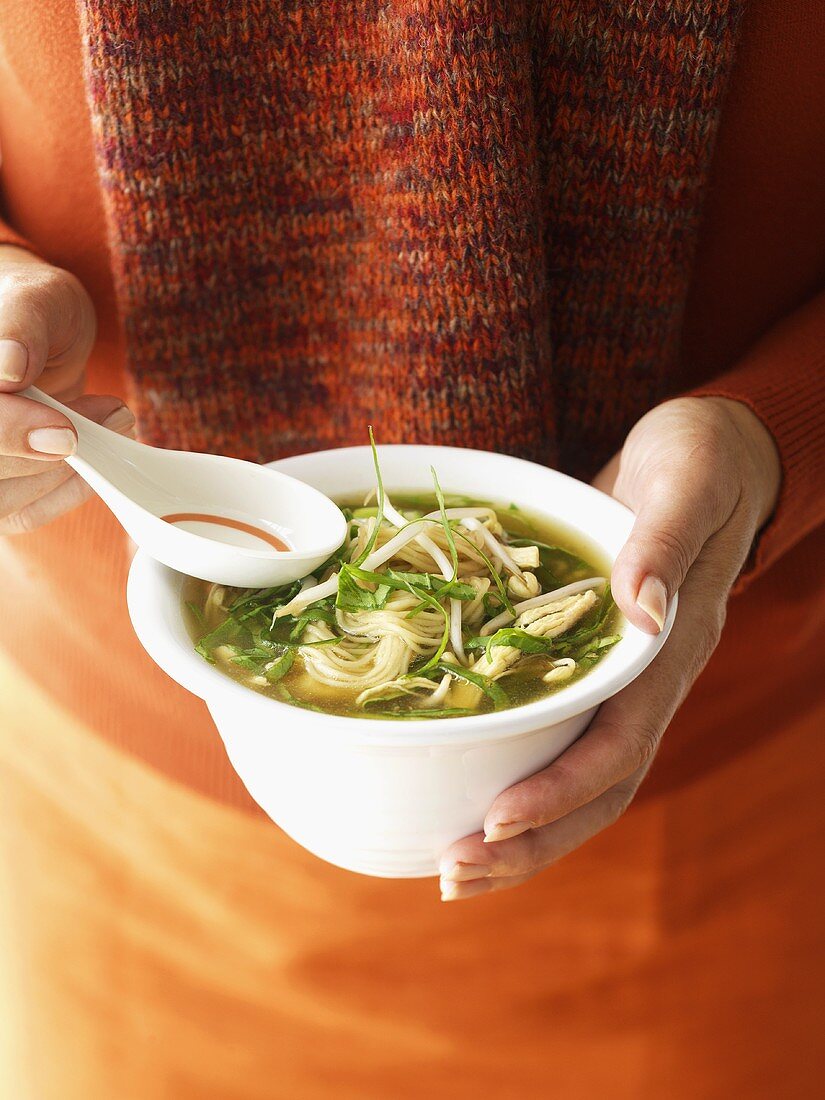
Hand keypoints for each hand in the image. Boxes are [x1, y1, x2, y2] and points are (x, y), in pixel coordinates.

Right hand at [0, 245, 134, 533]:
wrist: (37, 335)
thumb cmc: (34, 311)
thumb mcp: (36, 296)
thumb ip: (22, 322)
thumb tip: (9, 364)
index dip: (8, 430)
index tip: (66, 433)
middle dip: (48, 451)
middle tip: (114, 413)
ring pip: (0, 498)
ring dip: (64, 471)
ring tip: (113, 423)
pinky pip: (22, 513)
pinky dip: (67, 491)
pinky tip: (99, 458)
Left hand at [439, 396, 780, 900]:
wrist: (706, 454)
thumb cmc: (701, 459)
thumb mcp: (687, 480)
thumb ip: (665, 542)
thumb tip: (640, 607)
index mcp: (670, 650)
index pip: (620, 744)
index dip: (560, 790)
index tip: (496, 821)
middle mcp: (646, 680)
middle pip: (597, 790)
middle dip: (531, 842)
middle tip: (454, 873)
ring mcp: (621, 679)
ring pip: (577, 779)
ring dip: (520, 832)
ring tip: (453, 866)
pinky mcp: (593, 664)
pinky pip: (558, 737)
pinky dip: (515, 776)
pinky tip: (464, 792)